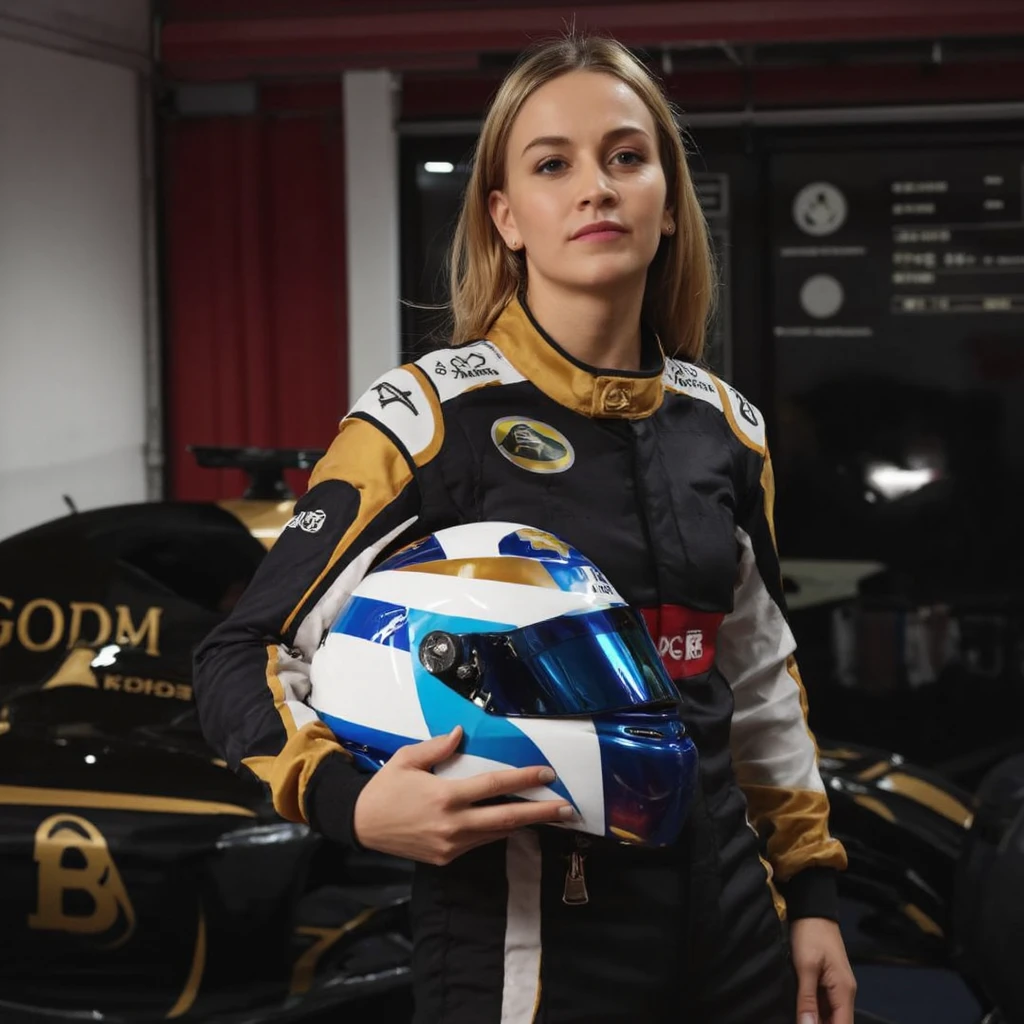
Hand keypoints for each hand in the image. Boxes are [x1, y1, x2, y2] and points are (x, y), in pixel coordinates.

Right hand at [352, 726, 573, 864]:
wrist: (361, 825)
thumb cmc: (385, 787)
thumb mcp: (408, 759)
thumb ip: (438, 746)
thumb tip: (462, 733)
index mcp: (445, 796)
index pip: (494, 786)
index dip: (524, 780)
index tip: (547, 774)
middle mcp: (453, 824)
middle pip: (506, 819)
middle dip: (540, 813)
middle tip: (567, 809)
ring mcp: (451, 845)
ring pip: (496, 834)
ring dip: (524, 824)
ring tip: (549, 815)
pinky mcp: (446, 858)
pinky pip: (479, 842)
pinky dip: (498, 832)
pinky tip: (512, 823)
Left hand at [791, 917, 856, 1023]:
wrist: (812, 910)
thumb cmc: (810, 935)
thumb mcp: (806, 966)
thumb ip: (807, 999)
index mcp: (844, 992)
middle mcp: (844, 993)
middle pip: (836, 1022)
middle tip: (798, 1021)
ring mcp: (836, 987)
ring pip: (829, 1015)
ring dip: (815, 1019)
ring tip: (798, 1018)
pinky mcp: (827, 981)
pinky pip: (823, 1004)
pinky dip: (813, 1010)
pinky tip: (800, 1011)